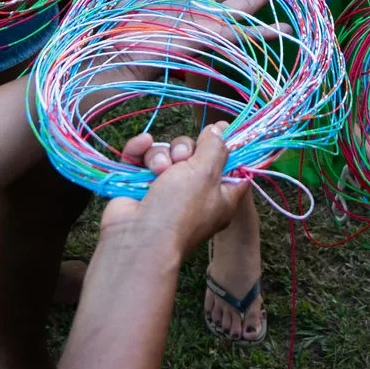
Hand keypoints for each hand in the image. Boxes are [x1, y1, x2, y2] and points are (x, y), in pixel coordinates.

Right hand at [104, 125, 248, 255]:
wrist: (137, 238)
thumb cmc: (179, 210)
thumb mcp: (207, 173)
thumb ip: (216, 147)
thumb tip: (220, 130)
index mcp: (220, 196)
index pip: (232, 167)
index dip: (228, 147)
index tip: (221, 130)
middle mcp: (195, 193)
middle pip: (195, 154)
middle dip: (185, 150)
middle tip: (181, 160)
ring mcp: (166, 190)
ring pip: (167, 153)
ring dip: (160, 154)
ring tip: (157, 169)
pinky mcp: (140, 185)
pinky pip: (143, 157)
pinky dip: (140, 150)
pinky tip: (141, 147)